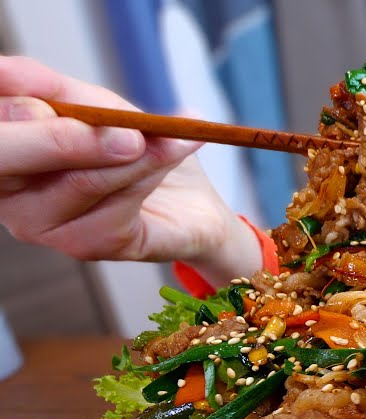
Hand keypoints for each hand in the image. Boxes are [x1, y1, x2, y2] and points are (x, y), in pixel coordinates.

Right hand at [0, 55, 261, 285]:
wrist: (191, 199)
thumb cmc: (131, 146)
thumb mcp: (94, 103)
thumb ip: (52, 88)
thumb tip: (4, 70)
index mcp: (1, 146)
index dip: (9, 107)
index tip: (38, 95)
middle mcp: (5, 189)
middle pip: (5, 157)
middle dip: (64, 138)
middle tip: (127, 133)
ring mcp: (39, 223)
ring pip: (79, 179)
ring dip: (136, 153)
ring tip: (170, 138)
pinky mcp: (82, 245)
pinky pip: (117, 203)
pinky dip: (153, 172)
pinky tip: (170, 162)